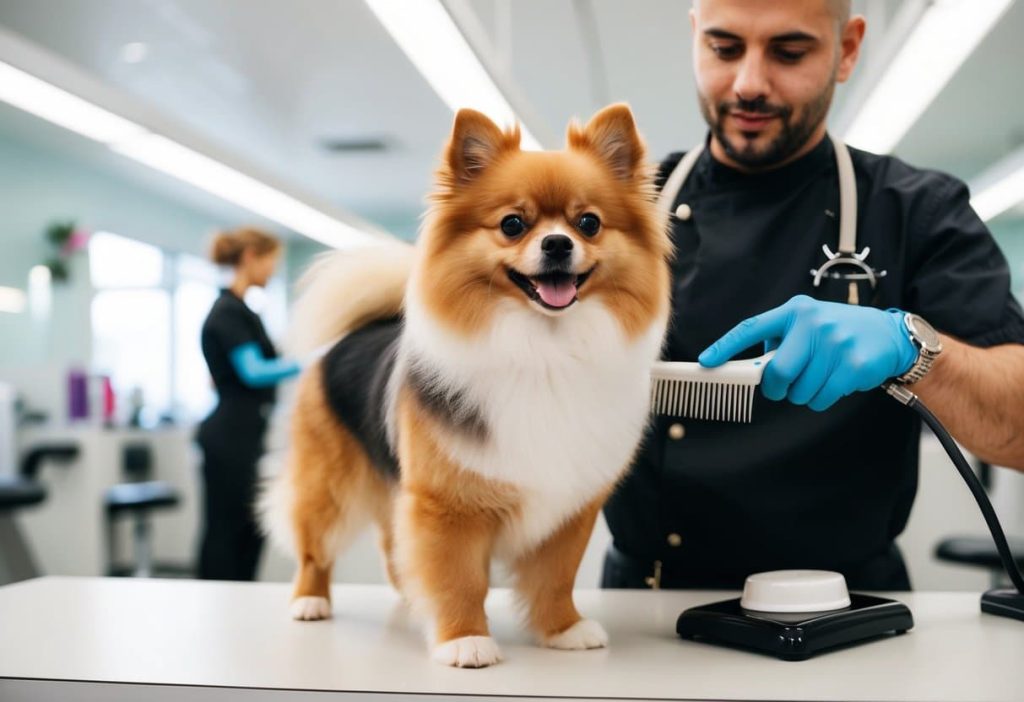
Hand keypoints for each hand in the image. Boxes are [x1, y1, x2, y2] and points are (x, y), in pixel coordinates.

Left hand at [698, 295, 917, 410]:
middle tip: (783, 386)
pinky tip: (836, 381)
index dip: (726, 346)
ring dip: (803, 393)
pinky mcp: (853, 366)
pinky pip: (821, 399)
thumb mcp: (808, 323)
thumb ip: (780, 340)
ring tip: (819, 376)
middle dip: (776, 387)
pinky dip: (822, 399)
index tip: (707, 362)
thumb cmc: (838, 332)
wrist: (889, 335)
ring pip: (799, 391)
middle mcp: (814, 323)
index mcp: (795, 311)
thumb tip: (750, 369)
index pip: (752, 328)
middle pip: (777, 373)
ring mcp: (835, 344)